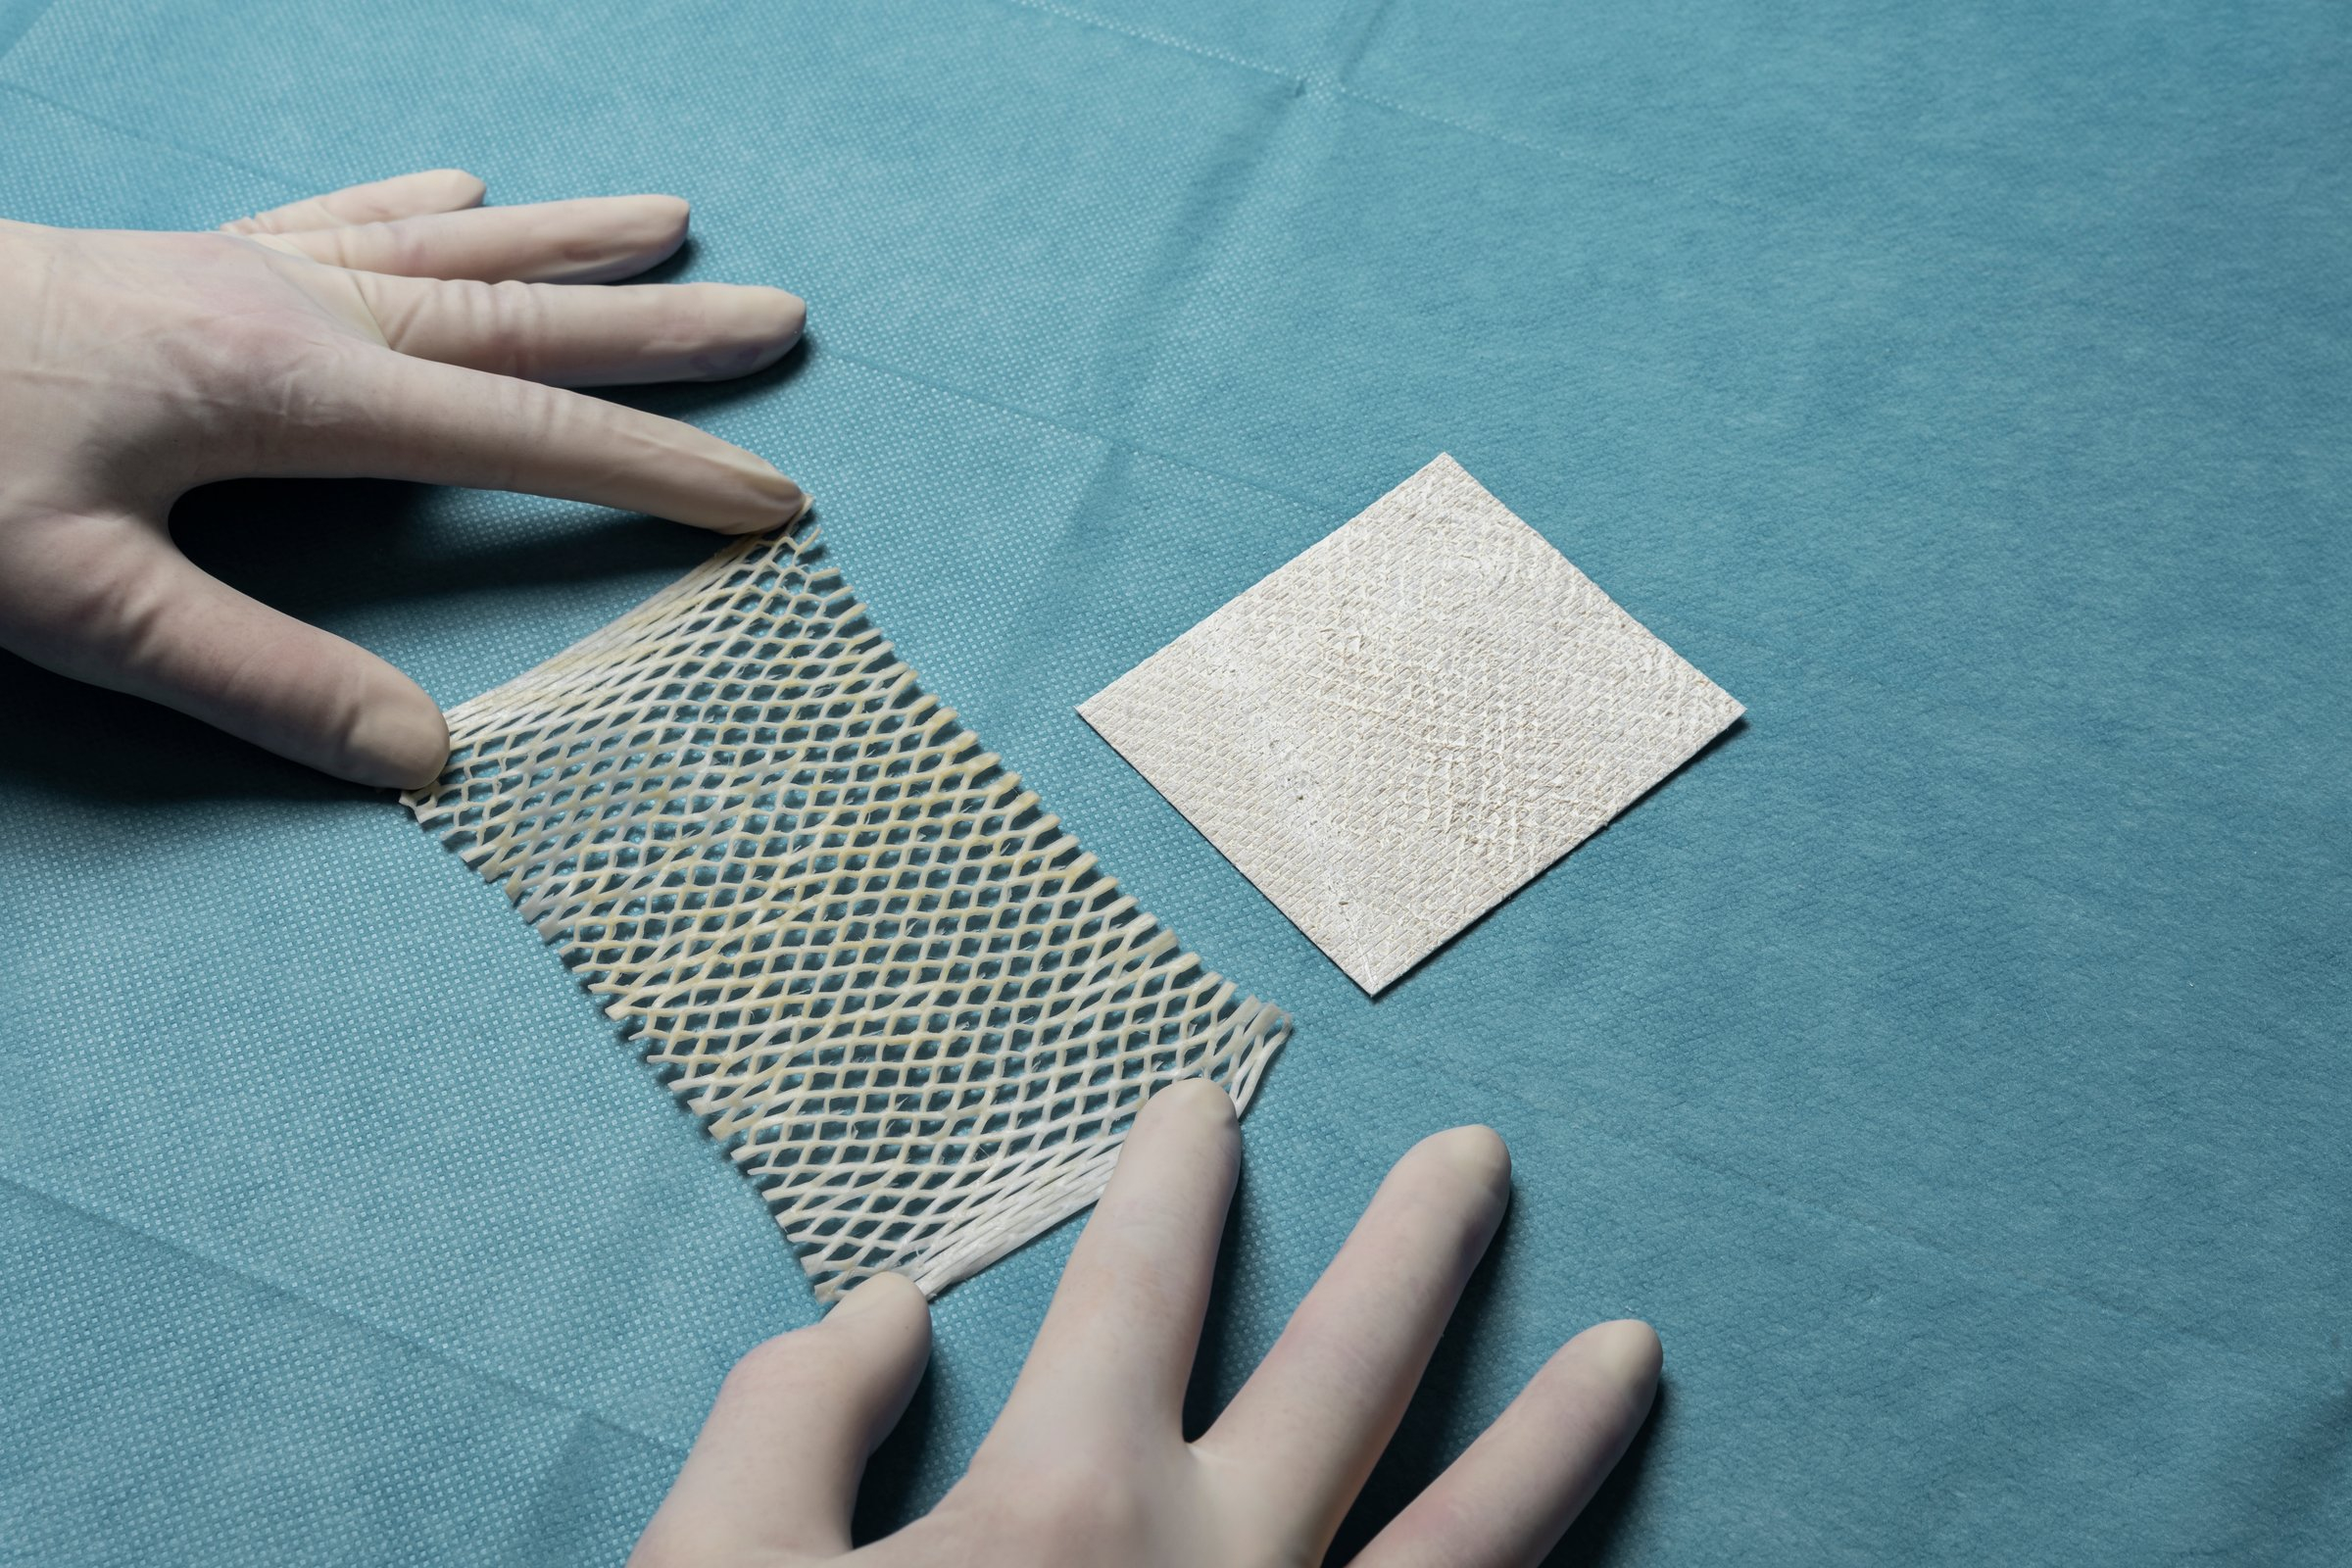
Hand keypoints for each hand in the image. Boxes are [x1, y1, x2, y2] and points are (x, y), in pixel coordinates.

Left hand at [0, 169, 809, 787]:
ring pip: (452, 254)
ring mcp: (243, 271)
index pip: (524, 436)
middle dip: (663, 332)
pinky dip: (420, 208)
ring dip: (574, 247)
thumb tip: (422, 755)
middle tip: (786, 320)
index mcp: (292, 389)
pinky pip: (339, 220)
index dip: (661, 470)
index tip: (773, 498)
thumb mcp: (73, 597)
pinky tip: (467, 188)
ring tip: (675, 226)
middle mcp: (294, 310)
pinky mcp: (188, 264)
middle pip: (522, 322)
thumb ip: (253, 677)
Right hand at [633, 1081, 1660, 1567]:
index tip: (1205, 1110)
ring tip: (1636, 1353)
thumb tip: (884, 1310)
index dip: (1171, 1180)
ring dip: (1554, 1441)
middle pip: (1350, 1373)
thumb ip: (787, 1422)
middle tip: (1479, 1160)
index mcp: (1066, 1504)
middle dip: (1417, 1251)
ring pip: (1467, 1544)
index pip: (1138, 1284)